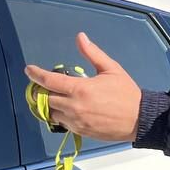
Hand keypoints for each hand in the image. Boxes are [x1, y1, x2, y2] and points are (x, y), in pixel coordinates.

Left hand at [24, 33, 142, 141]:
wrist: (140, 119)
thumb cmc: (127, 93)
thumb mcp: (111, 69)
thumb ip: (92, 53)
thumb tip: (80, 37)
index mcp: (80, 89)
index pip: (49, 81)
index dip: (36, 74)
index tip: (29, 70)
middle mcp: (74, 106)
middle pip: (45, 99)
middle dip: (41, 91)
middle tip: (43, 85)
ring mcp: (76, 121)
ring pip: (51, 113)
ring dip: (50, 104)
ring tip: (54, 97)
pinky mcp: (80, 132)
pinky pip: (62, 124)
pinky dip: (60, 115)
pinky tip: (66, 109)